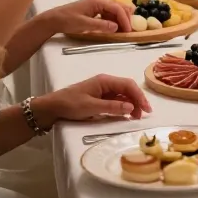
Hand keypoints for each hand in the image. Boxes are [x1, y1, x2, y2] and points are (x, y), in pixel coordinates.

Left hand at [33, 74, 152, 127]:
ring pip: (123, 95)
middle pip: (127, 89)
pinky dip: (123, 106)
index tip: (146, 109)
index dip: (139, 96)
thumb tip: (131, 107)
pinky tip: (125, 114)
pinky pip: (116, 99)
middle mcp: (106, 83)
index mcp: (105, 81)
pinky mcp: (99, 97)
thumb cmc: (70, 104)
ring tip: (135, 117)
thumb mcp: (91, 107)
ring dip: (131, 104)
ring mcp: (102, 90)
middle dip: (137, 100)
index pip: (128, 85)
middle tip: (143, 115)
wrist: (51, 108)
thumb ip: (112, 106)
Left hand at [34, 0, 133, 35]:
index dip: (124, 19)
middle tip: (131, 29)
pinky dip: (114, 20)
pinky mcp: (94, 10)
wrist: (53, 20)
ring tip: (126, 28)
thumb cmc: (67, 20)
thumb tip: (116, 27)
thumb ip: (101, 25)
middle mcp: (100, 1)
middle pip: (118, 7)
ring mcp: (97, 5)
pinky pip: (109, 14)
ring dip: (121, 19)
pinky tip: (116, 27)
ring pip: (115, 10)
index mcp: (98, 1)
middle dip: (126, 17)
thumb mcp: (84, 24)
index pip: (117, 8)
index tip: (128, 30)